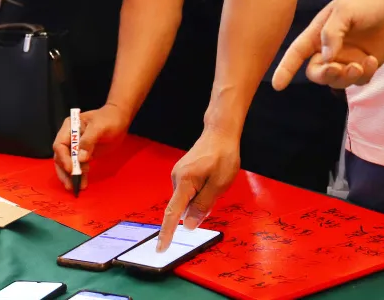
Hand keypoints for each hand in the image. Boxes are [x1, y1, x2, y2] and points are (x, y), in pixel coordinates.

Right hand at [52, 103, 131, 190]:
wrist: (120, 120)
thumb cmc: (109, 119)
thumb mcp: (99, 127)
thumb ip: (89, 141)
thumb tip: (80, 159)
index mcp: (69, 127)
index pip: (60, 145)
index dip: (63, 158)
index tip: (71, 169)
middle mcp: (69, 137)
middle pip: (60, 157)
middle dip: (64, 171)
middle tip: (70, 185)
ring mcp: (75, 147)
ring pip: (68, 164)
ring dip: (71, 176)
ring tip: (77, 188)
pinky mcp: (83, 155)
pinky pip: (78, 167)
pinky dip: (80, 175)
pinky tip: (83, 183)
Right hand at [158, 128, 240, 251]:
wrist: (220, 133)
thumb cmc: (222, 157)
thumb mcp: (219, 184)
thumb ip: (203, 205)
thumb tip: (188, 225)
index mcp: (184, 181)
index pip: (173, 213)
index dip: (167, 233)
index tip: (160, 249)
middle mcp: (176, 178)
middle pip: (183, 206)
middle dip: (198, 208)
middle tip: (216, 190)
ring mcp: (177, 174)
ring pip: (187, 199)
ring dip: (200, 198)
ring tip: (215, 180)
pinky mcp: (182, 172)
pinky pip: (188, 191)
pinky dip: (199, 192)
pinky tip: (209, 179)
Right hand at [272, 0, 383, 91]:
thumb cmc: (371, 3)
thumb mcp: (345, 10)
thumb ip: (331, 33)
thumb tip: (325, 58)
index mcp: (320, 30)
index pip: (297, 52)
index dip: (285, 68)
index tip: (277, 86)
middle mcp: (331, 47)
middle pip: (316, 71)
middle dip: (324, 74)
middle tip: (338, 69)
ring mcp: (348, 57)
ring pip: (336, 80)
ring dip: (345, 77)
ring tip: (359, 65)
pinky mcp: (364, 66)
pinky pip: (357, 81)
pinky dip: (363, 75)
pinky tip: (372, 61)